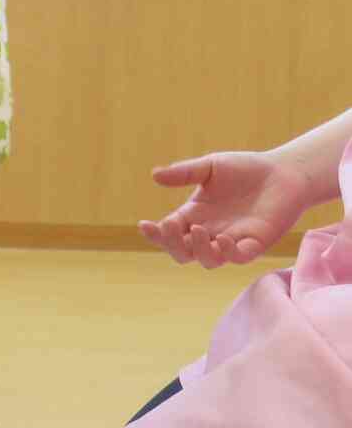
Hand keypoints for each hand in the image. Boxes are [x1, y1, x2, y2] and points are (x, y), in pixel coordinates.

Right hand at [138, 151, 311, 267]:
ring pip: (207, 261)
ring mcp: (231, 241)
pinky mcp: (255, 244)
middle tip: (169, 227)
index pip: (168, 232)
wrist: (284, 173)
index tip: (144, 225)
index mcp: (194, 216)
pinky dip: (227, 253)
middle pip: (181, 253)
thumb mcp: (211, 166)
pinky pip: (237, 258)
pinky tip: (221, 239)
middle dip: (170, 244)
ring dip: (197, 250)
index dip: (155, 233)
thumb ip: (184, 173)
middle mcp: (209, 233)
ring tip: (197, 231)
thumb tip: (154, 175)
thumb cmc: (246, 169)